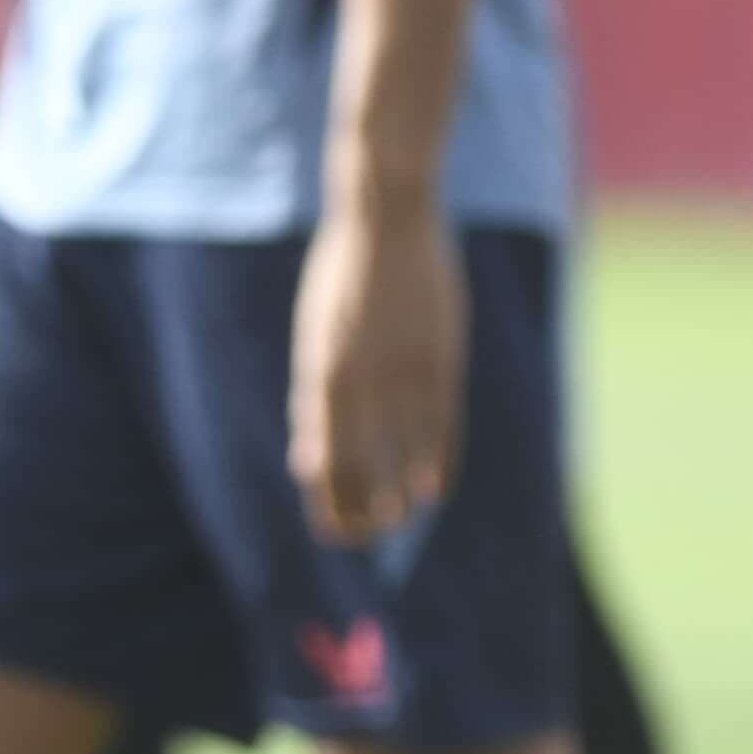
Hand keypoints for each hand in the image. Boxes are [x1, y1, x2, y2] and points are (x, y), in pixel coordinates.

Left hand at [292, 204, 464, 546]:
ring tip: (397, 522)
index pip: (324, 459)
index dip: (328, 501)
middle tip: (365, 538)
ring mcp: (404, 369)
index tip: (331, 529)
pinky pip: (443, 427)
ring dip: (400, 499)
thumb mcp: (315, 337)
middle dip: (362, 512)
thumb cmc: (343, 277)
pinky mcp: (442, 359)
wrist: (385, 215)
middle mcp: (360, 378)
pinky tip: (434, 490)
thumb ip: (315, 399)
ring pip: (405, 456)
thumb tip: (309, 462)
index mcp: (319, 371)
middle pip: (362, 468)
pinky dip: (437, 464)